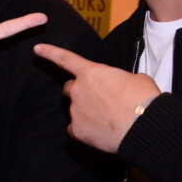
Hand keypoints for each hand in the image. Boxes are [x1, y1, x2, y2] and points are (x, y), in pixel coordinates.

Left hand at [34, 44, 160, 152]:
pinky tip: (99, 132)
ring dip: (85, 113)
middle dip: (79, 93)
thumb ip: (119, 79)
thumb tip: (121, 86)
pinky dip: (83, 131)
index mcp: (91, 72)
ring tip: (106, 119)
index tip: (36, 49)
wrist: (145, 126)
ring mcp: (76, 110)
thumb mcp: (134, 78)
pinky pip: (75, 130)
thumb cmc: (143, 99)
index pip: (65, 58)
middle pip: (69, 89)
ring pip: (75, 110)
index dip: (50, 52)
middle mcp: (78, 89)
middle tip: (97, 101)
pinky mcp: (77, 130)